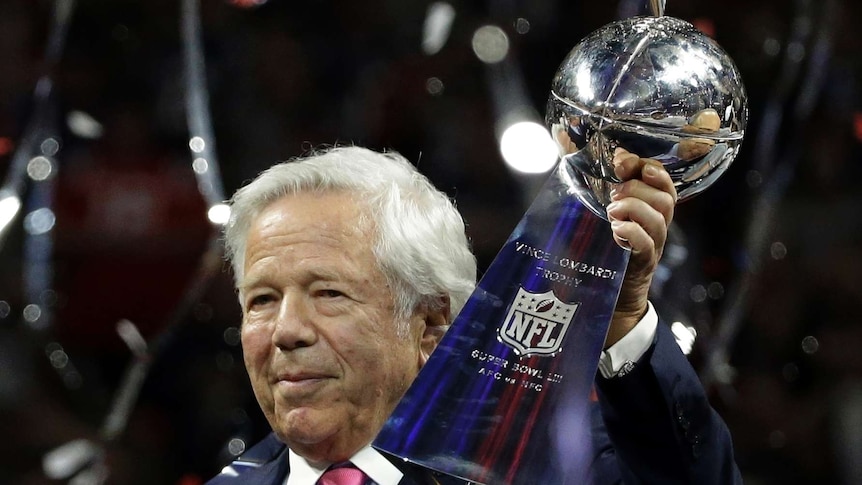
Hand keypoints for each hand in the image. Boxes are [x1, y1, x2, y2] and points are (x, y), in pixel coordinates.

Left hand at [604, 148, 676, 347]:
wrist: (609, 301)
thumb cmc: (601, 255)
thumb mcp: (598, 219)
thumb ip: (594, 194)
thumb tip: (566, 160)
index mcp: (647, 211)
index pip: (661, 182)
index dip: (646, 166)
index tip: (621, 161)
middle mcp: (655, 227)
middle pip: (665, 198)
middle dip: (638, 187)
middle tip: (614, 195)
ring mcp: (652, 247)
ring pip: (660, 219)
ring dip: (635, 207)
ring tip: (611, 212)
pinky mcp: (642, 266)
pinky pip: (647, 245)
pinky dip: (633, 232)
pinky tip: (616, 230)